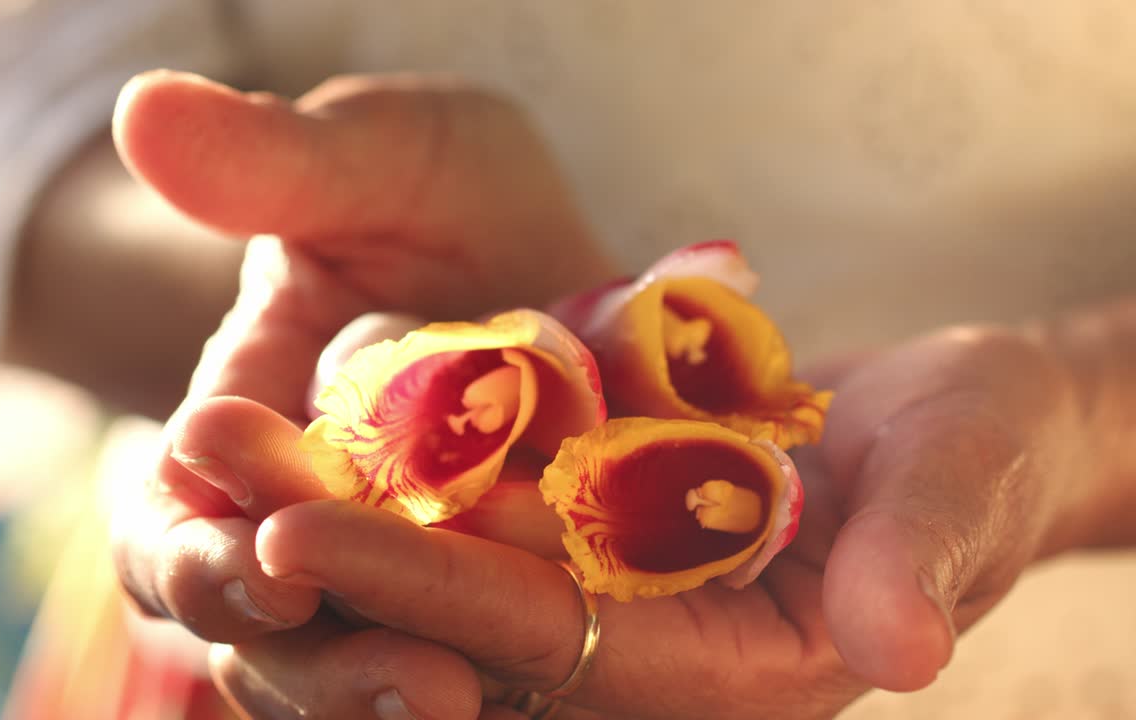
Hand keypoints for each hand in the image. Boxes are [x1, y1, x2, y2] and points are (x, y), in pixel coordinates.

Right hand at [109, 70, 616, 642]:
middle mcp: (300, 525)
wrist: (556, 259)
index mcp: (239, 433)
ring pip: (345, 665)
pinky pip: (460, 667)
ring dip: (372, 689)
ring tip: (442, 698)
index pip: (174, 518)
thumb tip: (146, 109)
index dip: (190, 547)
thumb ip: (277, 159)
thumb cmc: (444, 199)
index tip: (251, 547)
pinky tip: (508, 692)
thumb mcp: (380, 159)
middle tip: (366, 657)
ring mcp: (391, 576)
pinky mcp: (485, 607)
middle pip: (254, 624)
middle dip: (294, 648)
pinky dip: (475, 683)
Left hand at [208, 324, 1094, 718]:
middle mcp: (643, 651)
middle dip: (329, 545)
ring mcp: (608, 588)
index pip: (546, 641)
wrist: (957, 420)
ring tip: (210, 431)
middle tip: (203, 463)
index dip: (421, 592)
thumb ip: (924, 554)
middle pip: (455, 608)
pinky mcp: (587, 527)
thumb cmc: (979, 449)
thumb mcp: (966, 483)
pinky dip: (381, 465)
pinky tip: (289, 411)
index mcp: (722, 674)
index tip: (291, 536)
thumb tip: (901, 647)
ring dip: (326, 495)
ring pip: (440, 554)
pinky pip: (467, 505)